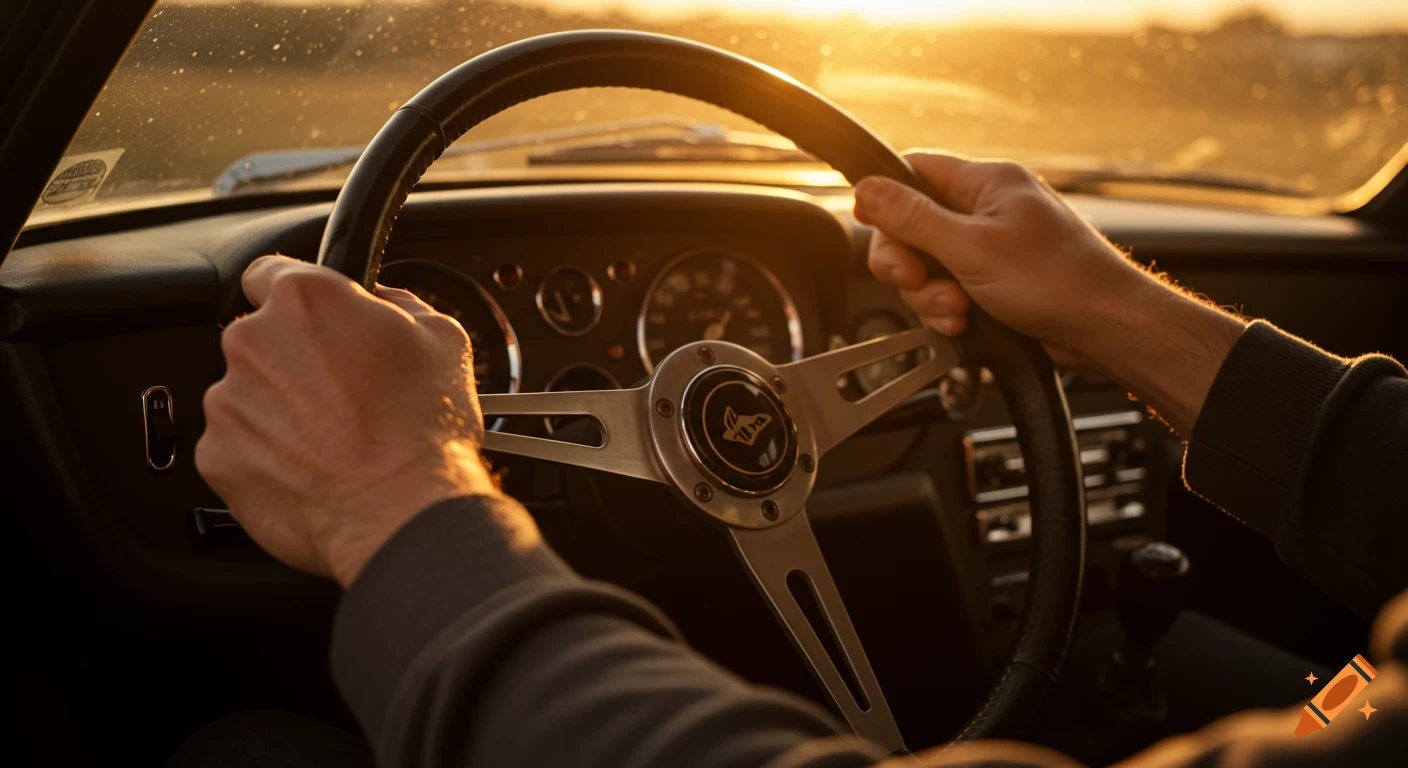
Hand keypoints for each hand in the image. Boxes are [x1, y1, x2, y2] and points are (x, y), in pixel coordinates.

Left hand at [196, 255, 509, 586]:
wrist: (402, 510)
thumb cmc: (424, 428)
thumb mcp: (442, 338)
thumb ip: (398, 304)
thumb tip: (382, 301)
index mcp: (305, 299)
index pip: (268, 272)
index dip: (297, 299)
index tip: (312, 321)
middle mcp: (253, 341)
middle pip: (260, 339)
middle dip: (295, 362)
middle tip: (343, 395)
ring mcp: (228, 401)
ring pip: (248, 395)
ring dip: (280, 411)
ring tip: (333, 441)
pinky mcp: (216, 457)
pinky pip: (237, 447)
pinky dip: (266, 457)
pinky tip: (312, 470)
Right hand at [854, 153, 1152, 369]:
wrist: (1104, 328)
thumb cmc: (1057, 280)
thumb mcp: (970, 247)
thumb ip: (913, 218)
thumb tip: (867, 189)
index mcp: (986, 183)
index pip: (915, 172)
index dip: (886, 199)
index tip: (872, 226)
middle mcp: (989, 210)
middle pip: (913, 227)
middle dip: (909, 263)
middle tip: (917, 281)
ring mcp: (992, 248)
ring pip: (929, 267)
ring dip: (931, 295)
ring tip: (957, 309)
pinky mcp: (995, 283)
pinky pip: (950, 291)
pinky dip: (949, 311)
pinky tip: (965, 323)